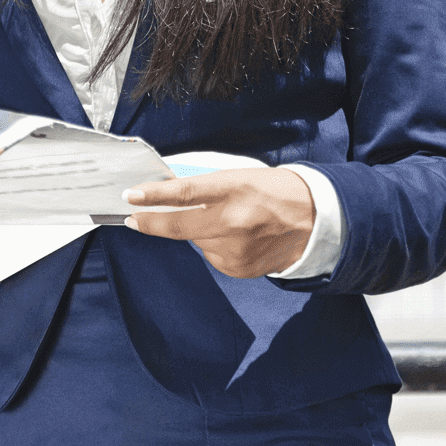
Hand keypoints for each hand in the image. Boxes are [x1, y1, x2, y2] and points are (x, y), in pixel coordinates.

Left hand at [123, 167, 314, 277]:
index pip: (186, 193)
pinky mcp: (239, 268)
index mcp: (234, 189)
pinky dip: (213, 245)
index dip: (155, 196)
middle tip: (132, 217)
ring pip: (195, 241)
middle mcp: (235, 221)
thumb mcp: (237, 177)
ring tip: (225, 220)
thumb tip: (166, 196)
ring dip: (196, 231)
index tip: (131, 196)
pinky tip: (235, 237)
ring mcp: (237, 249)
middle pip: (179, 226)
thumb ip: (204, 188)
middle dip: (150, 222)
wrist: (314, 221)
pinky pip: (211, 255)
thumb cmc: (270, 191)